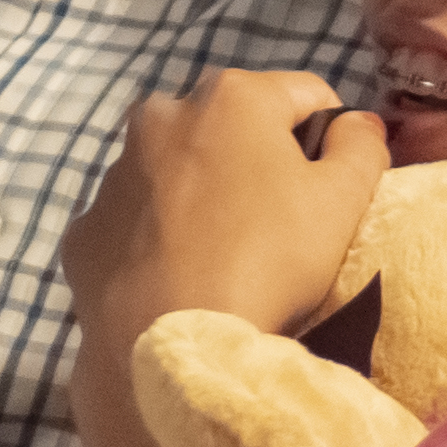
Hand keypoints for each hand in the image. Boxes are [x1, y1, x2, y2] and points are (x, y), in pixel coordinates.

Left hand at [56, 69, 389, 360]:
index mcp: (231, 96)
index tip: (331, 193)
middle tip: (278, 227)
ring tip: (226, 256)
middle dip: (258, 163)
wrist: (177, 349)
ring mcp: (114, 173)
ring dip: (203, 195)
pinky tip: (178, 277)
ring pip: (177, 170)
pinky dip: (157, 237)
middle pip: (234, 128)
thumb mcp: (343, 201)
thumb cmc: (271, 261)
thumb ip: (362, 145)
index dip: (331, 141)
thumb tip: (355, 123)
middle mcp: (162, 115)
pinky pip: (135, 221)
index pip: (306, 97)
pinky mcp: (85, 229)